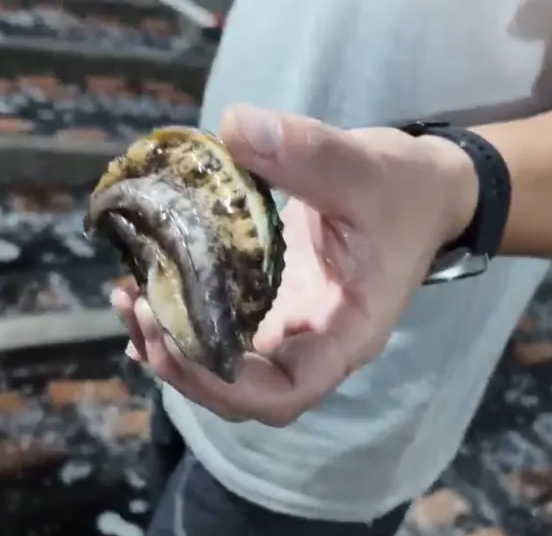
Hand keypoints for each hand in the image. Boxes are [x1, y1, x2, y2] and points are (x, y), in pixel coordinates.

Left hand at [112, 104, 477, 425]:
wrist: (424, 189)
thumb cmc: (406, 191)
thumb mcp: (368, 170)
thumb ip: (311, 155)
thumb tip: (236, 126)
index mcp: (346, 333)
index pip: (285, 394)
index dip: (224, 385)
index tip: (174, 339)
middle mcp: (314, 343)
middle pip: (242, 392)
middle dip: (183, 366)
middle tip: (138, 308)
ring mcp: (289, 325)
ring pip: (223, 366)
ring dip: (171, 347)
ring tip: (127, 299)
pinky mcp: (271, 301)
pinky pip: (220, 328)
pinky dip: (180, 320)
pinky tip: (142, 296)